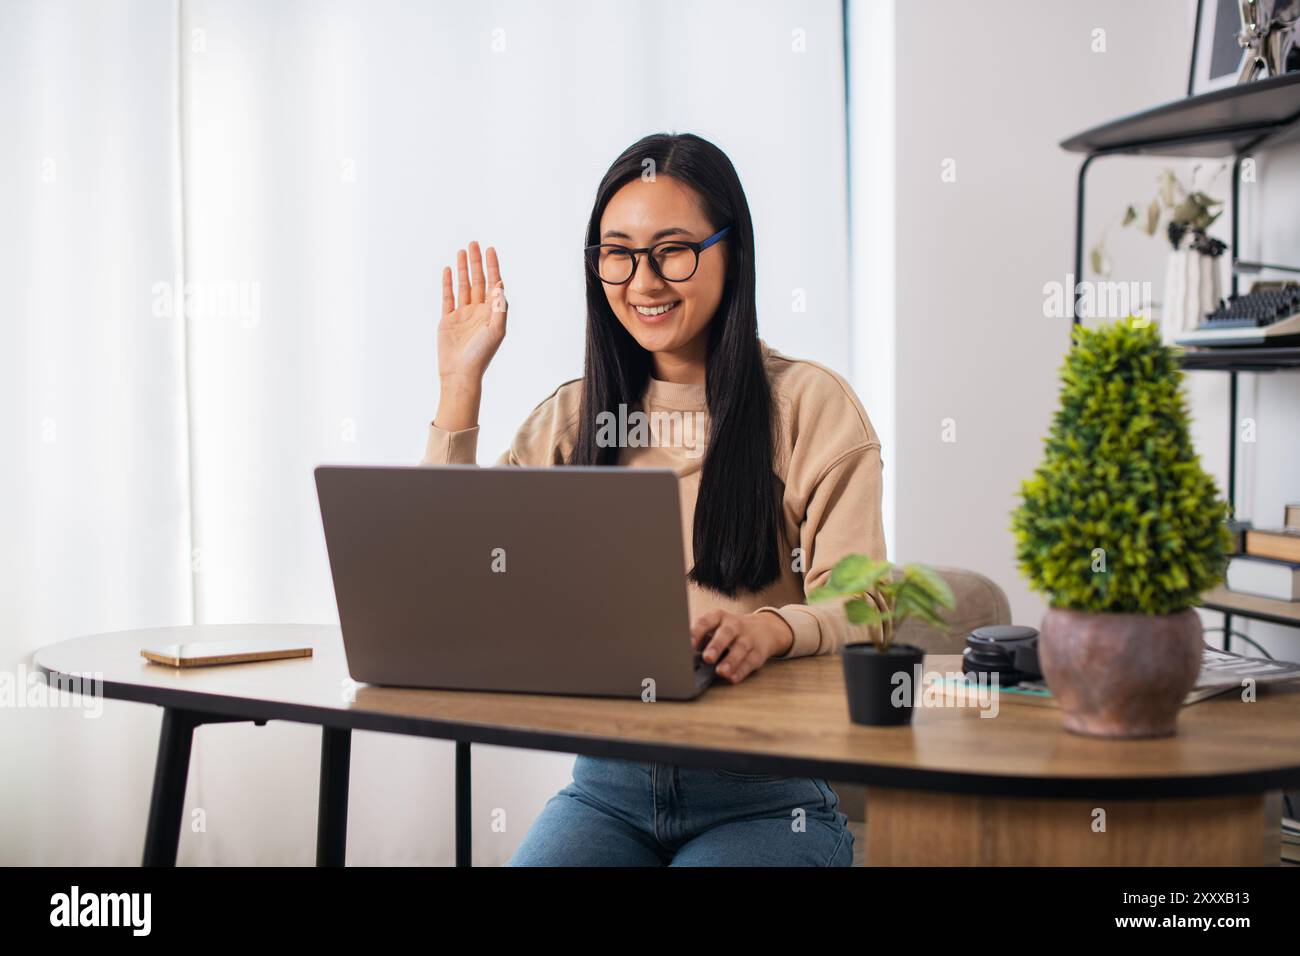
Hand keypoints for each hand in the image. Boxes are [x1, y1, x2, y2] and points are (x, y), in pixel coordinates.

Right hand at [435, 242, 506, 429]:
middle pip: (478, 280)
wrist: (460, 372)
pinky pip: (448, 296)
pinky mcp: (448, 319)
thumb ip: (499, 307)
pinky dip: (448, 283)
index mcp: (492, 312)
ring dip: (462, 268)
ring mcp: (463, 314)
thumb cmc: (481, 355)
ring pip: (463, 285)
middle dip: (476, 262)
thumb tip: (500, 285)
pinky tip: (447, 270)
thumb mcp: (496, 330)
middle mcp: (478, 311)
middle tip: (474, 243)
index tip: (490, 250)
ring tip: (461, 251)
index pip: (493, 283)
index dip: (492, 266)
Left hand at [690, 610, 794, 684]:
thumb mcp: (718, 626)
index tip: (689, 644)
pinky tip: (733, 678)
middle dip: (716, 645)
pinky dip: (742, 671)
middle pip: (726, 633)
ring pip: (740, 648)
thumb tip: (683, 653)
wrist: (766, 628)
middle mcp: (734, 625)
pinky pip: (751, 661)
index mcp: (719, 617)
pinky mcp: (759, 652)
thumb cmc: (732, 630)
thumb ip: (702, 637)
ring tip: (721, 671)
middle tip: (707, 658)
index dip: (698, 632)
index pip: (707, 621)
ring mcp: (748, 638)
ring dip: (731, 661)